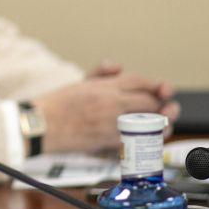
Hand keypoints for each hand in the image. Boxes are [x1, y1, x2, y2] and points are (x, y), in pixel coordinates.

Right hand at [34, 62, 180, 152]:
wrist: (41, 125)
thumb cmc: (57, 105)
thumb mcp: (80, 81)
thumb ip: (101, 72)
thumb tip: (118, 67)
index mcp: (105, 86)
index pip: (140, 81)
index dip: (155, 85)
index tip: (160, 90)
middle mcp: (112, 103)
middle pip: (149, 101)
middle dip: (161, 104)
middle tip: (166, 108)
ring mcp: (112, 123)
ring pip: (148, 122)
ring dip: (161, 123)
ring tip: (165, 123)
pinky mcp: (109, 141)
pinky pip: (136, 140)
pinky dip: (147, 139)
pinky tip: (150, 138)